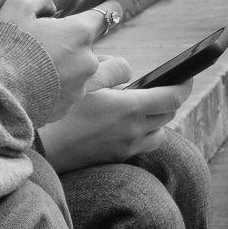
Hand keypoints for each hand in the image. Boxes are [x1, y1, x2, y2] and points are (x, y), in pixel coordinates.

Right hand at [0, 0, 113, 113]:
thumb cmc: (5, 51)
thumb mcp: (16, 8)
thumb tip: (50, 0)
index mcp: (79, 33)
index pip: (106, 14)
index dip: (100, 7)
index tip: (97, 7)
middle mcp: (87, 61)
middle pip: (85, 43)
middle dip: (68, 39)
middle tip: (41, 41)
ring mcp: (79, 87)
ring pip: (75, 67)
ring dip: (60, 63)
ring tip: (31, 65)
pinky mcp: (67, 106)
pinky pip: (64, 88)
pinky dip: (52, 84)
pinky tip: (30, 83)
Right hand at [38, 58, 188, 171]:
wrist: (41, 148)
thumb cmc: (60, 111)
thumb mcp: (86, 80)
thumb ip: (113, 69)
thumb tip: (129, 72)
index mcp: (130, 108)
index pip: (173, 97)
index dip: (184, 84)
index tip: (187, 75)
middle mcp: (133, 131)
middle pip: (168, 115)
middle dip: (169, 100)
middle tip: (159, 87)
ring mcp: (125, 148)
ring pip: (158, 134)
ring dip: (156, 120)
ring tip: (140, 108)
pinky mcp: (115, 159)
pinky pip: (141, 146)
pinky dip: (141, 133)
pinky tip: (123, 124)